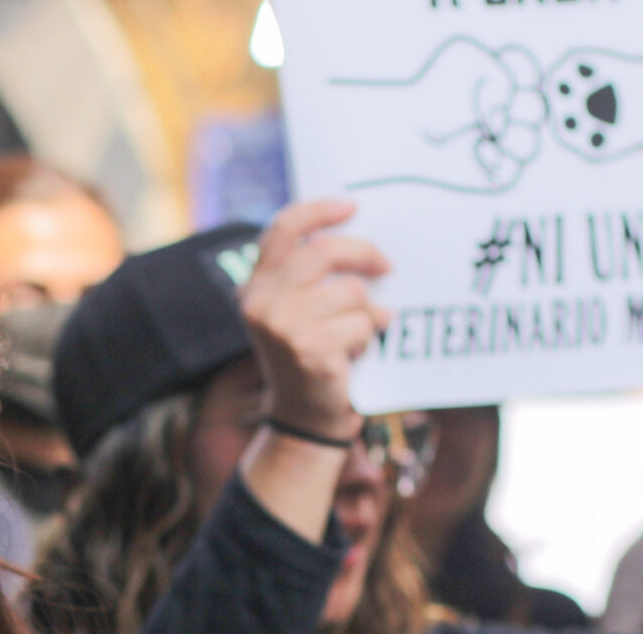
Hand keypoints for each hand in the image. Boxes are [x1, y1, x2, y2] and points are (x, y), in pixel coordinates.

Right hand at [242, 200, 392, 442]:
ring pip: (351, 292)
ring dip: (367, 312)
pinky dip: (368, 339)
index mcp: (255, 287)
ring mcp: (282, 326)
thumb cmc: (311, 356)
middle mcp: (260, 303)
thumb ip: (310, 276)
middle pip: (325, 252)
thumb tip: (360, 236)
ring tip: (358, 333)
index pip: (283, 230)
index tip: (352, 205)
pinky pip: (361, 323)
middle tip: (387, 265)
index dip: (319, 211)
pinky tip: (354, 356)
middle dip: (365, 254)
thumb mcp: (298, 311)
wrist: (304, 418)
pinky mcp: (309, 349)